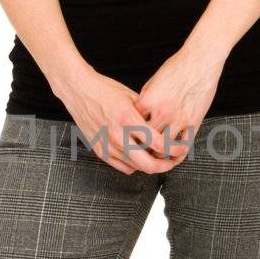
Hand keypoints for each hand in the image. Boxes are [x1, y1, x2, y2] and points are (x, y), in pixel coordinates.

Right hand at [56, 68, 183, 176]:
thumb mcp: (131, 97)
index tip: (181, 148)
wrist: (78, 91)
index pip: (157, 143)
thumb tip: (165, 126)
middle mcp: (117, 135)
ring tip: (160, 159)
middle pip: (148, 164)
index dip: (174, 150)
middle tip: (173, 161)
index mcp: (128, 119)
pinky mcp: (99, 151)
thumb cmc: (104, 90)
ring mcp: (107, 145)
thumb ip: (147, 115)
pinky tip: (141, 157)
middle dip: (165, 165)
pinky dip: (135, 165)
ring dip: (150, 166)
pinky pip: (122, 167)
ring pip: (136, 167)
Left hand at [132, 42, 225, 164]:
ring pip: (164, 148)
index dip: (131, 136)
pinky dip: (178, 154)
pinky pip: (184, 145)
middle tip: (141, 155)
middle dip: (142, 150)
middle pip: (146, 141)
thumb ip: (145, 102)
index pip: (132, 126)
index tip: (131, 141)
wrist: (200, 60)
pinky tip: (174, 155)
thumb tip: (138, 117)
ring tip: (157, 158)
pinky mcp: (194, 121)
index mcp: (147, 101)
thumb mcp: (152, 83)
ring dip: (160, 155)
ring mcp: (179, 118)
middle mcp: (162, 111)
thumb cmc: (176, 68)